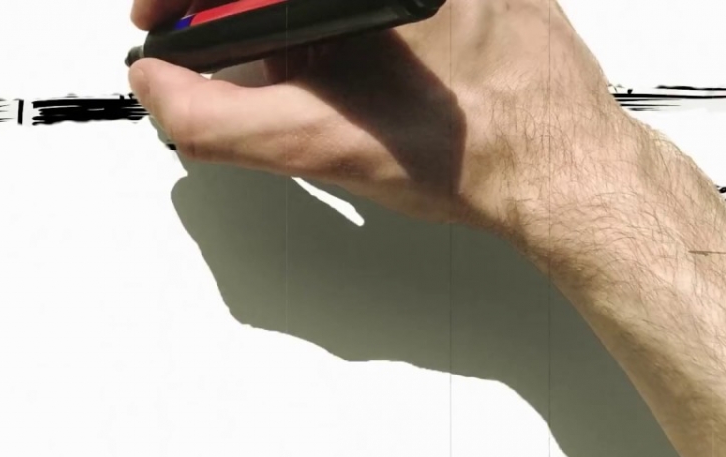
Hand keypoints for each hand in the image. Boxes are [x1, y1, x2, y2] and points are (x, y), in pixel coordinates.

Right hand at [127, 0, 647, 239]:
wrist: (563, 170)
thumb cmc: (479, 155)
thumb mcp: (326, 146)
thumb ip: (219, 122)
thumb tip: (164, 90)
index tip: (162, 15)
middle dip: (241, 8)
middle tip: (212, 42)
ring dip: (290, 13)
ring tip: (285, 56)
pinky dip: (342, 14)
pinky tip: (344, 50)